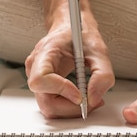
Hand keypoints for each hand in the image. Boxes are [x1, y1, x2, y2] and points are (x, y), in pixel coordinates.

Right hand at [25, 0, 114, 117]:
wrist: (71, 26)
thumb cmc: (80, 34)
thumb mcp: (98, 50)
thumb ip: (101, 74)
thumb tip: (94, 99)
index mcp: (45, 53)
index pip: (41, 80)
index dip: (60, 90)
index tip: (80, 94)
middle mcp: (35, 68)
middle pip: (44, 100)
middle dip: (70, 107)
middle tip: (92, 102)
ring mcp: (36, 78)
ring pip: (48, 107)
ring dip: (71, 110)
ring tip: (91, 100)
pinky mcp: (43, 86)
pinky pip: (52, 104)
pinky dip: (69, 107)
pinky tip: (83, 98)